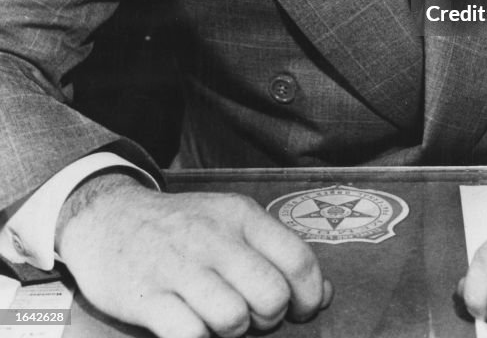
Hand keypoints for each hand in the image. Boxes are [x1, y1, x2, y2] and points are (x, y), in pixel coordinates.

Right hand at [56, 173, 331, 337]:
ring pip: (234, 319)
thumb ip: (276, 254)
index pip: (298, 259)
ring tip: (217, 318)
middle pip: (271, 296)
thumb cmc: (182, 229)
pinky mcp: (148, 297)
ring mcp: (179, 266)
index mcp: (241, 215)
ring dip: (231, 331)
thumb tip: (325, 295)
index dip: (309, 296)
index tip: (300, 311)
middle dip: (269, 319)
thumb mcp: (231, 224)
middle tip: (251, 316)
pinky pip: (191, 335)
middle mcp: (214, 237)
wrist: (108, 219)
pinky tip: (191, 327)